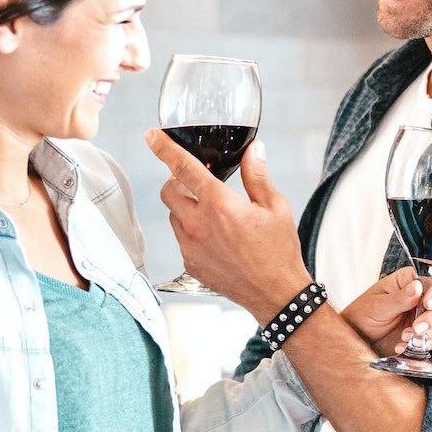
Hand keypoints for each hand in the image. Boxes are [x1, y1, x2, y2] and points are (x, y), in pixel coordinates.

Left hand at [146, 132, 310, 320]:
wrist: (276, 294)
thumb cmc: (279, 251)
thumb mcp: (275, 207)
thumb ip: (257, 176)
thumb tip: (255, 150)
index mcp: (219, 204)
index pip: (182, 167)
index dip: (164, 148)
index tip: (151, 136)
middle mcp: (198, 224)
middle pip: (168, 191)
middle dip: (176, 181)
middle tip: (195, 182)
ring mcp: (191, 246)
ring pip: (173, 215)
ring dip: (185, 207)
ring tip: (212, 214)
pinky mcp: (190, 264)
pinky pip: (182, 239)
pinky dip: (191, 231)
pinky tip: (215, 238)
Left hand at [345, 267, 431, 357]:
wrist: (356, 340)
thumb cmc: (362, 315)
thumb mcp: (377, 306)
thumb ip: (398, 298)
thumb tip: (417, 287)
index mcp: (410, 280)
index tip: (428, 303)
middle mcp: (422, 295)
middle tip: (417, 327)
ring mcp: (425, 314)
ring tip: (408, 337)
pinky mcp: (426, 333)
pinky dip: (424, 344)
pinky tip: (404, 345)